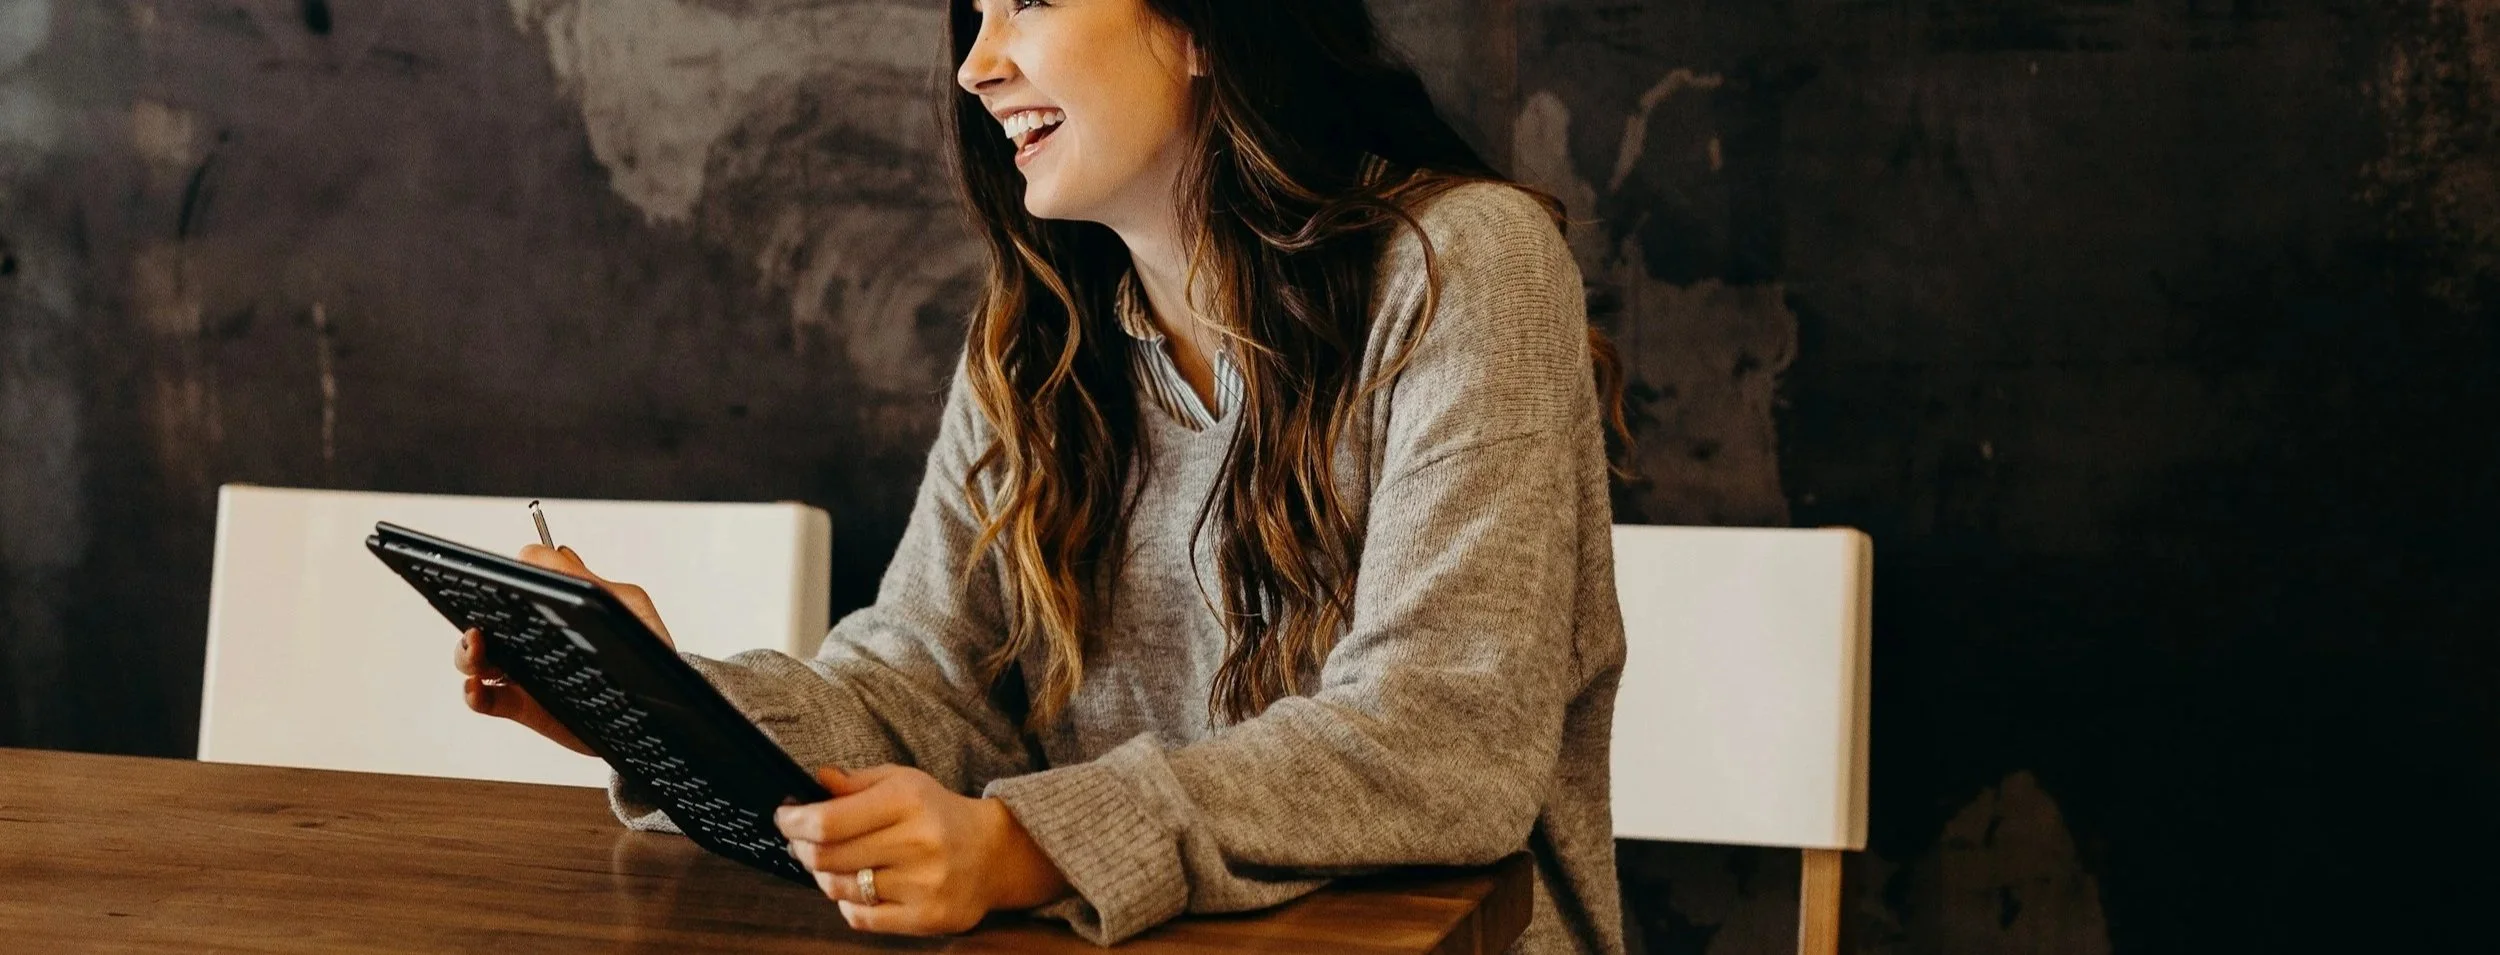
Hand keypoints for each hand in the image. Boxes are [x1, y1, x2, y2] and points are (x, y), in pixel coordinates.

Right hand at [452, 544, 676, 755]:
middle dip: (471, 615)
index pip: (514, 587)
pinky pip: (486, 699)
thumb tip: (554, 552)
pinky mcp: (524, 706)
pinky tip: (477, 687)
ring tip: (477, 648)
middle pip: (485, 620)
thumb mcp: (627, 604)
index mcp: (554, 607)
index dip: (501, 581)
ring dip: (466, 652)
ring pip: (477, 659)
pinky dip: (474, 694)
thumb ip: (591, 581)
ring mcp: (525, 671)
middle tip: (479, 621)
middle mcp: (532, 636)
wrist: (663, 701)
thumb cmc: (647, 645)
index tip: (500, 581)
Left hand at [775, 765, 1072, 935]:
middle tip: (800, 842)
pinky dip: (847, 903)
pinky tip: (857, 888)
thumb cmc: (938, 814)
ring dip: (823, 876)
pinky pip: (861, 917)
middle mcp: (917, 842)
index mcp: (908, 801)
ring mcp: (923, 884)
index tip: (784, 818)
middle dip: (801, 848)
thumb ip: (856, 782)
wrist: (994, 854)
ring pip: (839, 888)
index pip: (828, 821)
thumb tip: (815, 781)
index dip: (794, 823)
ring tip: (831, 864)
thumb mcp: (903, 782)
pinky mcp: (926, 917)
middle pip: (826, 857)